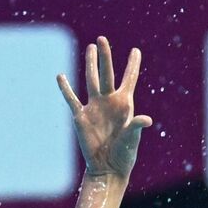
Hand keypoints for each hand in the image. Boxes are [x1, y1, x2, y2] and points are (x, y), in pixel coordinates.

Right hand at [58, 36, 151, 180]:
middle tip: (102, 39)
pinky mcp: (81, 117)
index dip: (132, 65)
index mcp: (124, 104)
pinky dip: (65, 88)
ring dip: (90, 64)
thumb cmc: (124, 154)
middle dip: (104, 57)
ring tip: (90, 48)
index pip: (129, 80)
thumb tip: (146, 119)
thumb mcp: (131, 139)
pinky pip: (72, 99)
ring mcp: (94, 107)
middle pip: (106, 74)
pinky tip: (60, 76)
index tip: (136, 50)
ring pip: (91, 80)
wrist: (107, 167)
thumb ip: (136, 127)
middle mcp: (109, 102)